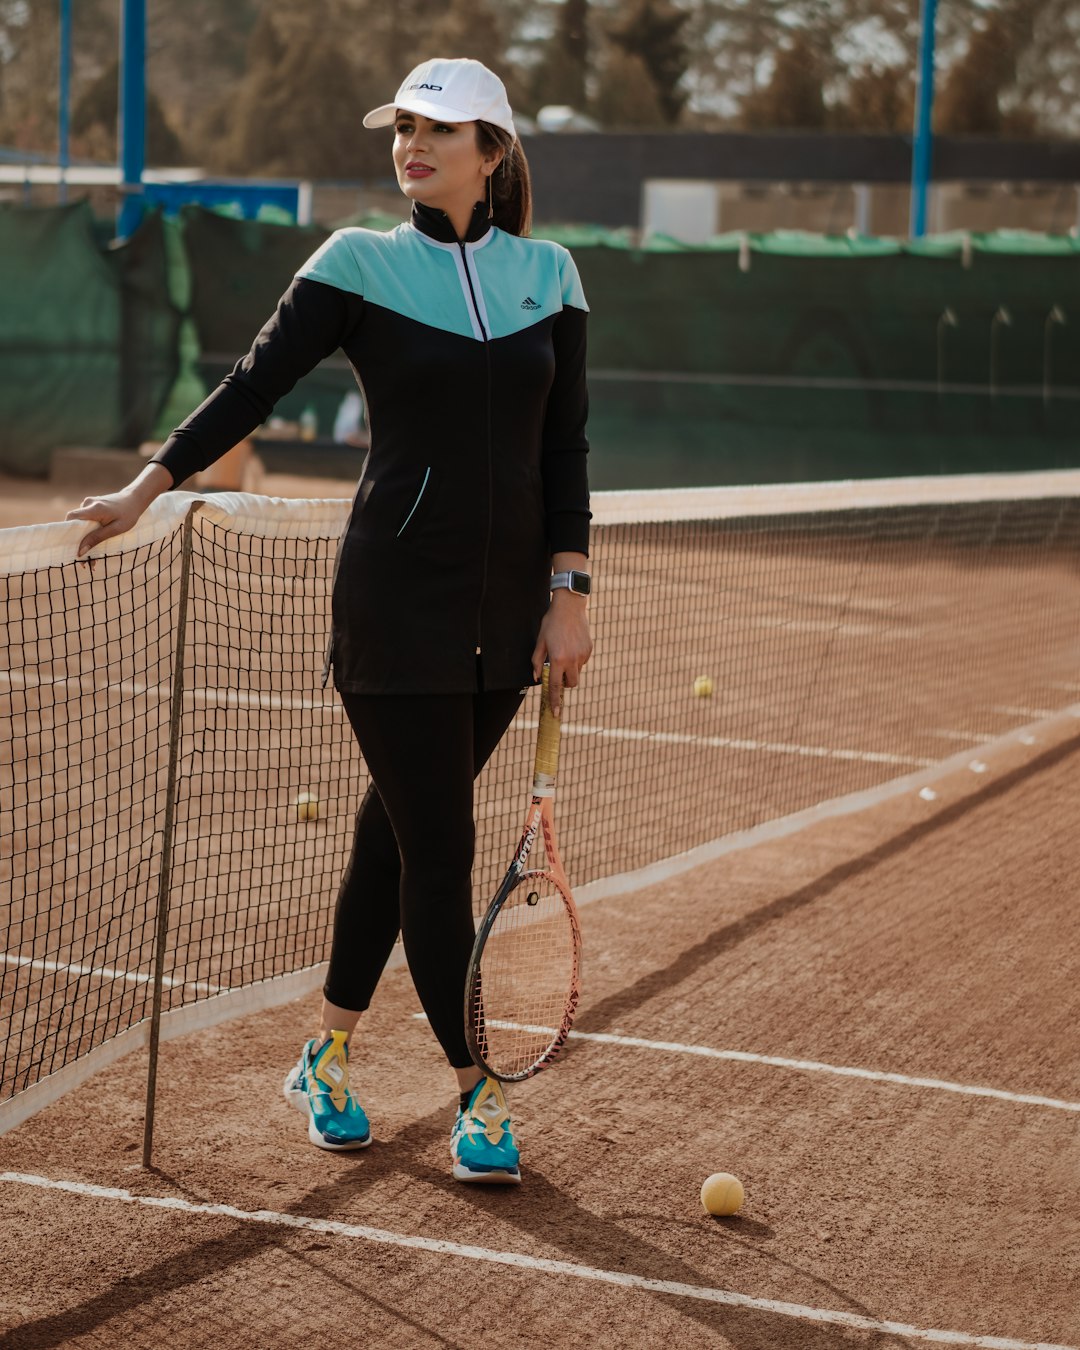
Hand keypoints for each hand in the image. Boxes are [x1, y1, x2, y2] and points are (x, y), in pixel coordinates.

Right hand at [66, 488, 147, 557]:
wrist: (135, 500)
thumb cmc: (128, 514)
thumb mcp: (116, 529)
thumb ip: (98, 538)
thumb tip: (81, 551)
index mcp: (94, 508)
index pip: (72, 517)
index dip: (67, 531)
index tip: (71, 547)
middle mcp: (88, 503)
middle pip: (74, 523)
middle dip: (77, 541)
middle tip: (84, 561)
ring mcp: (89, 504)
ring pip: (80, 523)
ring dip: (84, 538)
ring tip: (92, 558)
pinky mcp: (91, 506)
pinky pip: (85, 520)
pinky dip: (88, 532)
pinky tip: (94, 544)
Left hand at [531, 591, 592, 716]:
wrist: (570, 607)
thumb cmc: (551, 623)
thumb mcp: (540, 642)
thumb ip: (537, 662)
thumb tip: (538, 678)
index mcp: (558, 659)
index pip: (556, 686)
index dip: (555, 701)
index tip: (556, 713)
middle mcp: (572, 659)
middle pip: (571, 683)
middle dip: (565, 683)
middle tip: (558, 673)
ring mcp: (583, 655)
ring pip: (577, 672)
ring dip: (570, 670)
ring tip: (564, 652)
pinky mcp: (589, 649)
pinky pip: (582, 662)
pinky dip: (576, 660)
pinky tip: (571, 645)